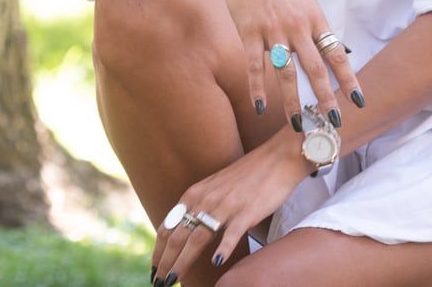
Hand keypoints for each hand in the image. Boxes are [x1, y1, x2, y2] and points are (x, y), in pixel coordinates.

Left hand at [152, 128, 311, 283]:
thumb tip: (184, 228)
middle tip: (159, 282)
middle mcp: (205, 200)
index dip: (158, 251)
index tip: (154, 269)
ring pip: (197, 239)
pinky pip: (231, 234)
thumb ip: (199, 205)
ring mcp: (225, 206)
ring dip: (183, 262)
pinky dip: (222, 249)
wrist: (277, 157)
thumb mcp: (214, 186)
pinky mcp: (247, 212)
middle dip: (165, 262)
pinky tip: (216, 264)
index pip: (168, 227)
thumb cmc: (247, 174)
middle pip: (177, 236)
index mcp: (194, 194)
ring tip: (174, 279)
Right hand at [214, 0, 362, 133]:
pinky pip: (254, 66)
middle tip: (333, 121)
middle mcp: (297, 27)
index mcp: (314, 19)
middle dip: (325, 98)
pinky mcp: (249, 32)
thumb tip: (338, 51)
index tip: (358, 100)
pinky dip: (257, 88)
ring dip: (292, 101)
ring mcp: (273, 31)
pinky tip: (260, 107)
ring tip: (297, 124)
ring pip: (286, 73)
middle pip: (315, 68)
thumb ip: (318, 26)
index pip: (336, 54)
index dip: (348, 79)